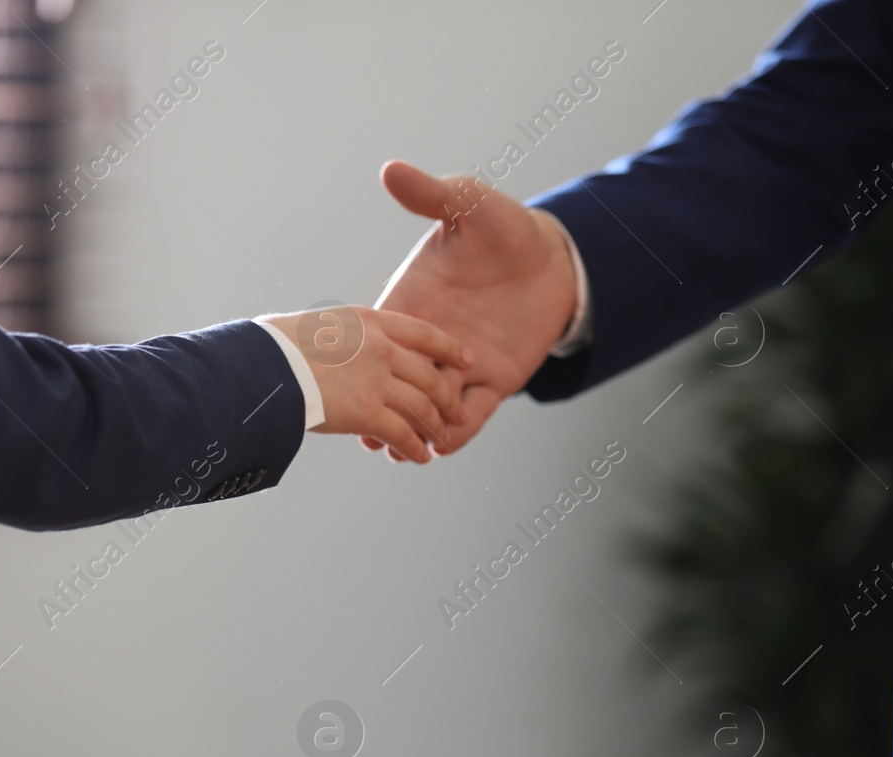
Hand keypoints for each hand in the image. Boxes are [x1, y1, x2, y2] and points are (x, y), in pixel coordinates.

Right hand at [261, 306, 468, 463]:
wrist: (262, 364)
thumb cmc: (275, 346)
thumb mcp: (320, 327)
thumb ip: (345, 339)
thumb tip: (344, 351)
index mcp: (370, 321)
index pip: (424, 333)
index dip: (449, 349)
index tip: (465, 360)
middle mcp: (382, 348)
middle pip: (430, 376)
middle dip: (447, 399)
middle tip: (456, 414)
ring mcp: (377, 381)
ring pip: (423, 408)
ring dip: (435, 427)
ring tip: (441, 440)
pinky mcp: (368, 414)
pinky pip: (404, 435)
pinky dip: (415, 448)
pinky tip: (420, 458)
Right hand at [370, 160, 578, 458]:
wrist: (551, 256)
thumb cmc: (502, 227)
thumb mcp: (467, 205)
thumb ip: (431, 194)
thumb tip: (391, 170)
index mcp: (414, 301)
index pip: (382, 336)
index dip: (363, 361)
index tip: (341, 382)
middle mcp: (433, 339)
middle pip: (401, 381)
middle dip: (383, 408)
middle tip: (364, 436)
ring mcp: (463, 363)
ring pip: (433, 405)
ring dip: (416, 428)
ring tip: (401, 450)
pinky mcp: (496, 379)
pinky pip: (473, 412)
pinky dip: (459, 430)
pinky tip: (444, 446)